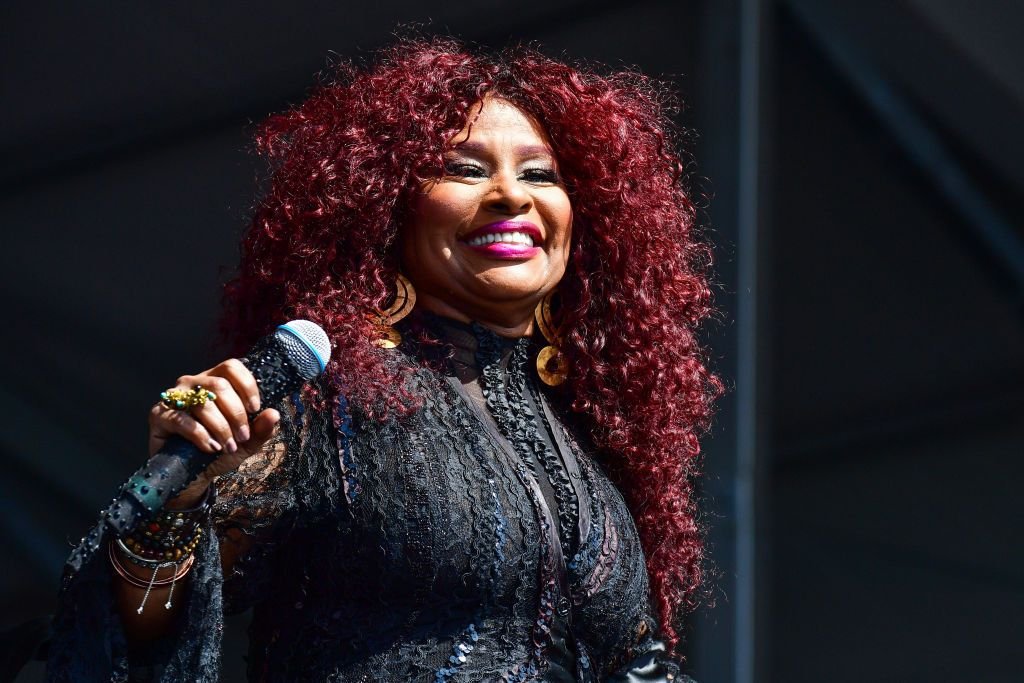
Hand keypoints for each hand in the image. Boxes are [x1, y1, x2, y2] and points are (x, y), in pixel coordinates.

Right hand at [148, 359, 279, 488]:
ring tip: (228, 446)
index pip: (231, 367)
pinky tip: (210, 448)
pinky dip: (201, 436)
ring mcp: (175, 397)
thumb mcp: (247, 442)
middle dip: (236, 414)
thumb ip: (261, 428)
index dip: (246, 385)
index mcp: (215, 381)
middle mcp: (194, 383)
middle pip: (220, 385)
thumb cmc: (220, 450)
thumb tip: (274, 414)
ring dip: (221, 428)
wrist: (193, 474)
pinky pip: (183, 420)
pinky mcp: (159, 415)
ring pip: (203, 403)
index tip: (255, 409)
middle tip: (242, 436)